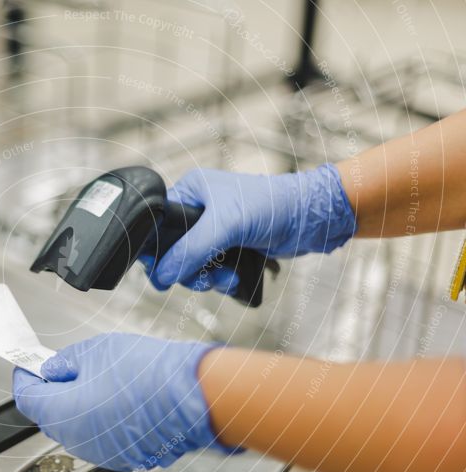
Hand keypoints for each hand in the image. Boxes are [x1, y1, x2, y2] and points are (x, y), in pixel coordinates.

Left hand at [12, 333, 238, 471]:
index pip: (26, 398)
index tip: (28, 365)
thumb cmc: (145, 372)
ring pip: (77, 427)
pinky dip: (102, 418)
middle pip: (50, 415)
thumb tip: (52, 370)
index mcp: (60, 414)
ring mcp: (101, 452)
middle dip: (53, 392)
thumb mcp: (95, 351)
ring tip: (99, 378)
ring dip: (78, 405)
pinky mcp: (125, 456)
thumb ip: (65, 363)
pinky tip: (119, 396)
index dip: (24, 378)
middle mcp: (76, 441)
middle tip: (65, 367)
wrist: (191, 396)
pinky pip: (102, 436)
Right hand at [145, 163, 355, 291]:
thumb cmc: (273, 205)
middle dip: (189, 270)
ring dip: (207, 279)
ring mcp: (215, 230)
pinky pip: (211, 271)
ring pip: (192, 266)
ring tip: (225, 278)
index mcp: (191, 191)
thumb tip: (161, 274)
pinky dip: (220, 280)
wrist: (312, 219)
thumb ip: (190, 250)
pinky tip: (234, 279)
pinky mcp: (230, 247)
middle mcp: (200, 210)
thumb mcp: (225, 225)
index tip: (162, 272)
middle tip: (203, 279)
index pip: (158, 224)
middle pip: (174, 251)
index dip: (158, 250)